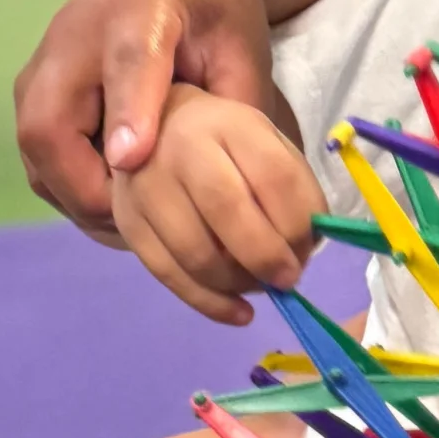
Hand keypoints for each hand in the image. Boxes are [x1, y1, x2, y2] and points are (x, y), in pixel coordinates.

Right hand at [14, 0, 273, 237]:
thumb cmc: (212, 0)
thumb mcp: (242, 43)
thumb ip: (237, 104)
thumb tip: (245, 183)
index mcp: (138, 14)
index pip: (127, 65)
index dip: (129, 113)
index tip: (131, 159)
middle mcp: (73, 42)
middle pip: (53, 131)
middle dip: (101, 192)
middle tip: (160, 226)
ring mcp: (44, 69)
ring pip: (40, 156)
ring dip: (85, 198)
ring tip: (145, 224)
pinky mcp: (34, 91)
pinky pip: (41, 157)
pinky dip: (75, 188)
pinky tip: (124, 203)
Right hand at [112, 83, 322, 324]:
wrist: (151, 126)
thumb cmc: (225, 141)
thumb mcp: (265, 143)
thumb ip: (292, 186)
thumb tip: (309, 244)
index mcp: (231, 124)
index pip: (273, 175)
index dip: (298, 221)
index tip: (311, 248)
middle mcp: (183, 150)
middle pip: (228, 210)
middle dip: (267, 256)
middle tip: (290, 278)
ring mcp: (147, 187)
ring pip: (194, 251)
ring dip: (238, 282)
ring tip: (263, 286)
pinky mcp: (127, 223)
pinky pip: (167, 273)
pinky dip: (208, 302)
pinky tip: (239, 313)